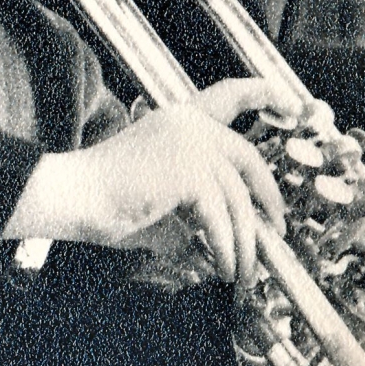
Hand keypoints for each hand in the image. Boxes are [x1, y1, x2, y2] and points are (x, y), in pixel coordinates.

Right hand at [4, 79, 295, 286]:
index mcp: (179, 120)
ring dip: (245, 242)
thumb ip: (195, 197)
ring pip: (237, 199)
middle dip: (269, 197)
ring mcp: (189, 145)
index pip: (229, 95)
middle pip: (248, 158)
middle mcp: (188, 124)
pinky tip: (224, 268)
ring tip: (243, 271)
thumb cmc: (105, 197)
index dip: (264, 94)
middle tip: (278, 229)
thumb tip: (233, 230)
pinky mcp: (187, 174)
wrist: (73, 194)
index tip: (291, 101)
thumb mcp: (160, 189)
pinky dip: (227, 249)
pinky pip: (222, 219)